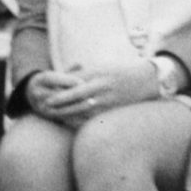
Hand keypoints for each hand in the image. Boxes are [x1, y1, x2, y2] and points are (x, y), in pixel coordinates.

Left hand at [28, 61, 167, 122]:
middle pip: (75, 97)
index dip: (58, 91)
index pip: (72, 83)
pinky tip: (69, 123)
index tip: (45, 96)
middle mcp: (102, 86)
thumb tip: (63, 79)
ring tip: (53, 116)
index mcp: (98, 73)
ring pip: (82, 109)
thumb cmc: (120, 73)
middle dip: (58, 103)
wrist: (146, 80)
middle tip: (44, 108)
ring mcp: (108, 99)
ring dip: (66, 114)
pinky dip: (79, 121)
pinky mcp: (113, 110)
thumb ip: (83, 74)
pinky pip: (93, 118)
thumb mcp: (102, 68)